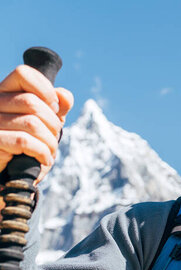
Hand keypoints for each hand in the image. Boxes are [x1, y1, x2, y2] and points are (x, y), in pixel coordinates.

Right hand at [0, 64, 73, 184]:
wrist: (11, 176)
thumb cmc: (29, 147)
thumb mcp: (46, 125)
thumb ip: (56, 108)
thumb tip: (64, 96)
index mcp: (6, 93)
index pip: (24, 74)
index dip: (45, 89)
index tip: (54, 107)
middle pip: (32, 103)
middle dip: (53, 124)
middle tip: (53, 137)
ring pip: (32, 123)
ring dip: (50, 142)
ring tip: (49, 152)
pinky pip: (24, 141)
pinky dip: (42, 152)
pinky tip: (44, 160)